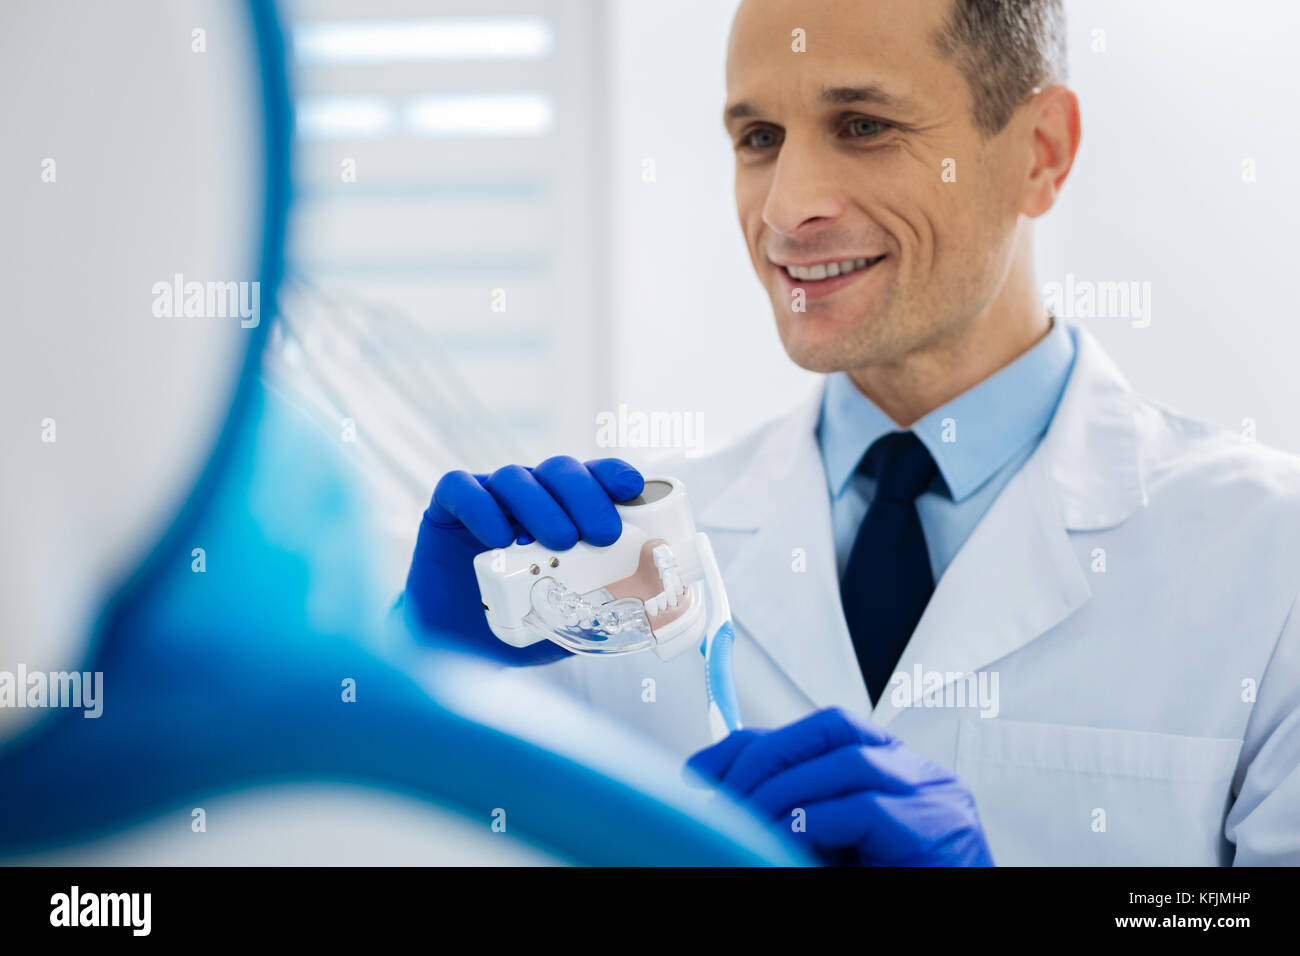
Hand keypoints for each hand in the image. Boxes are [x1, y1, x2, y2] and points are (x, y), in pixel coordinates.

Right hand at [401, 456, 643, 662]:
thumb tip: (649, 608)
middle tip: (603, 535)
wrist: (453, 650)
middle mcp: (527, 499)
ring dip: (541, 505)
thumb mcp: (570, 620)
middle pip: (558, 471)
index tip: (631, 489)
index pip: (590, 477)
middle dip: (586, 497)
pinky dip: (481, 507)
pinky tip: (499, 537)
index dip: (611, 475)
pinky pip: (461, 490)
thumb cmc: (517, 628)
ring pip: (514, 477)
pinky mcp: (445, 511)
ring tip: (560, 542)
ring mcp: (486, 500)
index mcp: (561, 511)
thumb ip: (601, 607)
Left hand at [686, 706, 993, 865]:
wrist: (959, 934)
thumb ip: (792, 813)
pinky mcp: (938, 829)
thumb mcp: (827, 845)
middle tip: (721, 799)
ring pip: (847, 759)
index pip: (818, 729)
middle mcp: (919, 774)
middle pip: (832, 727)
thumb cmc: (893, 884)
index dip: (753, 743)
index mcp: (894, 772)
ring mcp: (935, 797)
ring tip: (749, 825)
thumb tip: (719, 791)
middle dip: (764, 757)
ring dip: (783, 790)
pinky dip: (813, 820)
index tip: (701, 772)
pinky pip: (865, 808)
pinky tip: (788, 841)